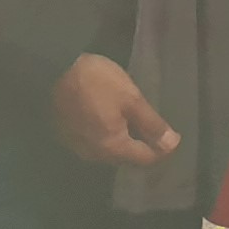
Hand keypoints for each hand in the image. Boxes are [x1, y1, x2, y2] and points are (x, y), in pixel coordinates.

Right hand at [52, 53, 180, 167]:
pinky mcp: (68, 136)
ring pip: (110, 151)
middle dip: (144, 148)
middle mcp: (93, 155)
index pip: (144, 160)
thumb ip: (152, 124)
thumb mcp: (132, 99)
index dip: (161, 150)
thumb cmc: (98, 82)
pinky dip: (109, 135)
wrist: (55, 68)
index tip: (173, 137)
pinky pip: (96, 143)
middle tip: (158, 131)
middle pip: (126, 158)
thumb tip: (171, 145)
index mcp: (111, 148)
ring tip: (138, 126)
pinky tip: (114, 120)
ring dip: (125, 142)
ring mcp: (78, 147)